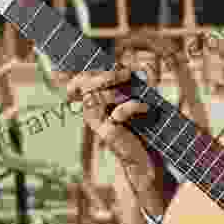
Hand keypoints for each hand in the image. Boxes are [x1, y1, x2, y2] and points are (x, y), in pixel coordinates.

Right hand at [50, 64, 165, 215]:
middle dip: (105, 74)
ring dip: (117, 88)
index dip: (87, 71)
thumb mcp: (137, 101)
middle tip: (126, 73)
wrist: (146, 158)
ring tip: (135, 90)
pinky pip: (118, 113)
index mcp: (96, 103)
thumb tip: (144, 66)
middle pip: (85, 86)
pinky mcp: (109, 134)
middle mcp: (93, 113)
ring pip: (95, 97)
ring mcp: (99, 124)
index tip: (111, 66)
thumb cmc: (143, 127)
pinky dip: (134, 106)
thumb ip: (133, 86)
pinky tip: (146, 108)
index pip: (78, 83)